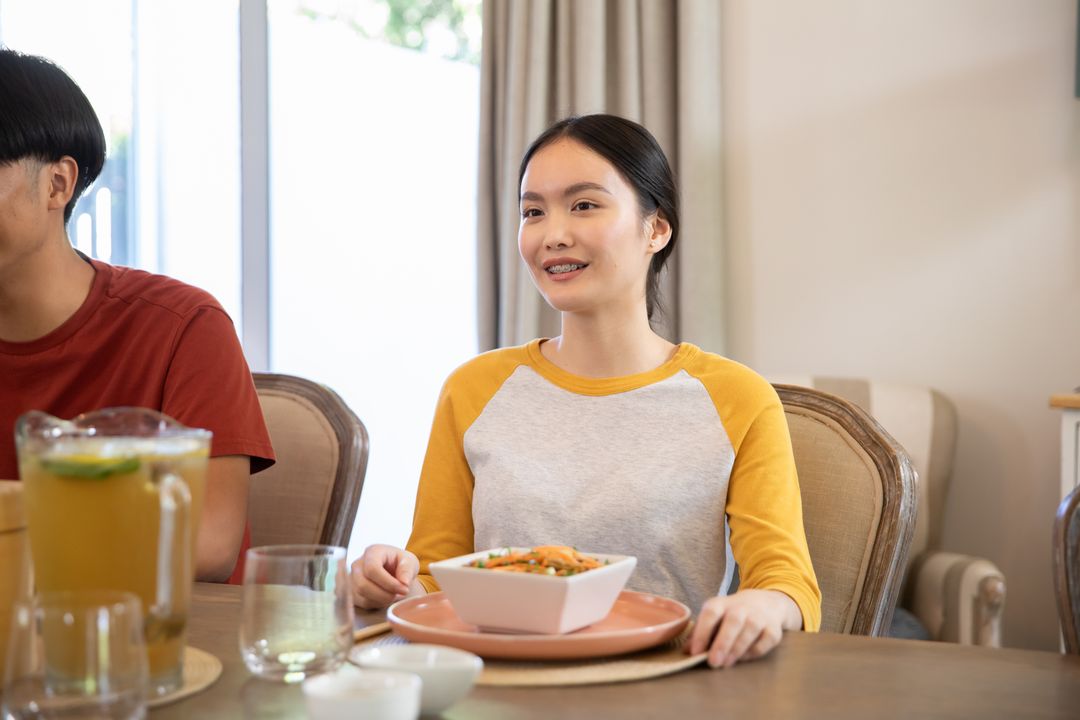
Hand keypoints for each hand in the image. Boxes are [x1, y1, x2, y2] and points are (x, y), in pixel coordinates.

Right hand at [350, 544, 421, 608]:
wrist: (393, 569)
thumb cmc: (400, 563)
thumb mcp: (409, 561)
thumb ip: (407, 570)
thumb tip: (404, 583)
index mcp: (372, 552)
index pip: (372, 569)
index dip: (388, 583)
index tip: (404, 589)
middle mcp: (358, 564)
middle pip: (363, 585)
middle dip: (385, 595)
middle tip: (400, 594)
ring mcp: (352, 578)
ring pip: (361, 595)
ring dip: (382, 600)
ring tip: (394, 595)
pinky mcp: (352, 591)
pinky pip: (362, 602)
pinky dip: (377, 603)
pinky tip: (386, 597)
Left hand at [687, 589, 801, 668]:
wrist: (766, 603)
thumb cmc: (732, 614)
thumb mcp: (714, 618)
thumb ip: (700, 633)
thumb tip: (686, 652)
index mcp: (721, 603)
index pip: (710, 613)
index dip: (702, 632)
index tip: (695, 652)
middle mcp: (741, 607)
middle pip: (733, 621)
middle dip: (723, 643)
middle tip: (714, 662)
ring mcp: (760, 616)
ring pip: (750, 630)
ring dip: (737, 648)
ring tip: (726, 663)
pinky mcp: (774, 629)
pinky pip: (765, 641)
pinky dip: (754, 651)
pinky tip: (743, 658)